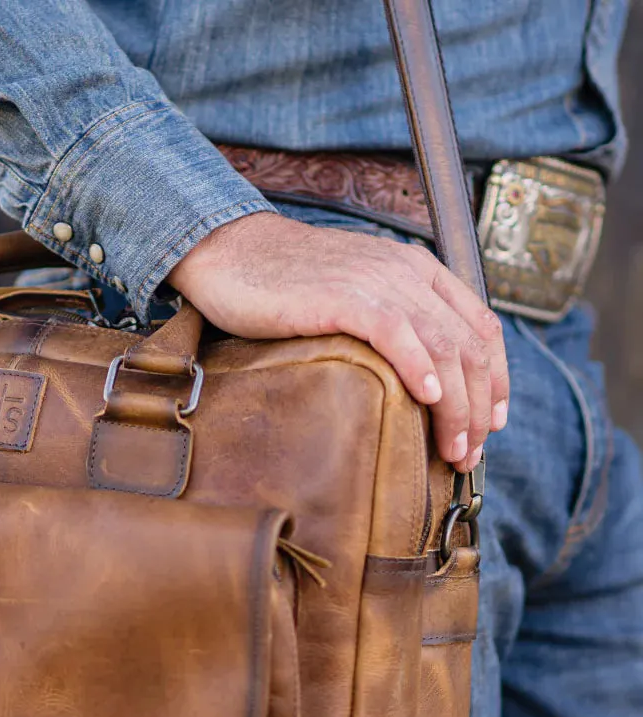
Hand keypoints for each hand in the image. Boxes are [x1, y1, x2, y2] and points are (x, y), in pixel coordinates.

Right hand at [168, 212, 508, 470]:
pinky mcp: (344, 296)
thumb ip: (389, 322)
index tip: (490, 424)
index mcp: (417, 271)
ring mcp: (377, 282)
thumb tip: (412, 380)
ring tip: (451, 447)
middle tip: (467, 454)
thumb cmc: (283, 285)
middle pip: (468, 347)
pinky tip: (427, 399)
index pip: (481, 327)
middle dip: (477, 409)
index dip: (496, 380)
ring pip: (442, 348)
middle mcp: (407, 273)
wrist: (231, 253)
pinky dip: (419, 368)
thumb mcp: (354, 296)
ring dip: (455, 406)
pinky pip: (397, 334)